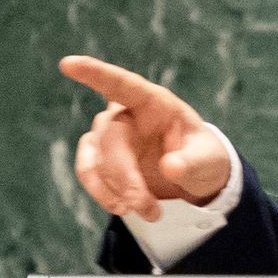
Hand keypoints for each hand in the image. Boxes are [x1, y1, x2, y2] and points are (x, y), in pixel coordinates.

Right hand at [60, 55, 230, 221]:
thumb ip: (193, 162)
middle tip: (148, 209)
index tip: (68, 64)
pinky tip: (122, 207)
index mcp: (154, 102)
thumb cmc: (202, 157)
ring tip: (148, 214)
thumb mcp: (209, 160)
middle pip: (110, 139)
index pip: (122, 83)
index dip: (95, 73)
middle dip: (126, 178)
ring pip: (96, 160)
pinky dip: (102, 193)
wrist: (192, 176)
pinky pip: (88, 172)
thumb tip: (171, 167)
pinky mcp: (99, 157)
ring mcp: (109, 135)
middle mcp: (125, 114)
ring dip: (114, 190)